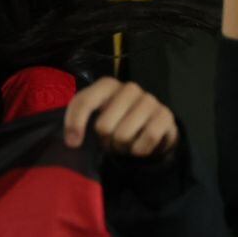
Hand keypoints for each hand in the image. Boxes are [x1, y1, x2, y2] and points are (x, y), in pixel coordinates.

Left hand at [63, 78, 179, 159]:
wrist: (150, 128)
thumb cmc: (116, 120)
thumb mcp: (93, 116)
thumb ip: (76, 121)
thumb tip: (72, 141)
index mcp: (107, 85)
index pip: (84, 101)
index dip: (75, 123)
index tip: (73, 143)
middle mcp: (129, 89)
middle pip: (104, 126)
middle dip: (104, 139)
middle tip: (111, 138)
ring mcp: (150, 100)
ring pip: (123, 135)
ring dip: (121, 147)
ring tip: (124, 142)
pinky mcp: (165, 115)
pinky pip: (147, 139)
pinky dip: (139, 150)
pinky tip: (139, 146)